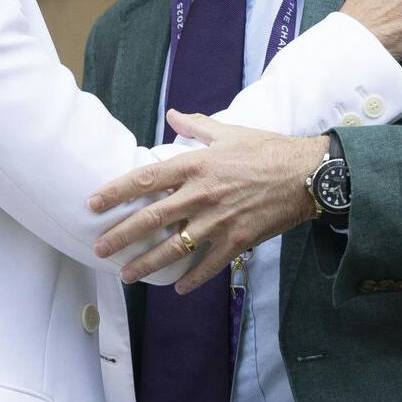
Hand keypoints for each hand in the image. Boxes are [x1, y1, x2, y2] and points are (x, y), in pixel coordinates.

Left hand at [90, 126, 326, 290]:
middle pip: (152, 218)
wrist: (309, 173)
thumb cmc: (268, 149)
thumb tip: (173, 114)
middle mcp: (202, 194)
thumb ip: (196, 126)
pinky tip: (178, 288)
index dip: (115, 192)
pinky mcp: (239, 239)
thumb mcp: (230, 131)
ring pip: (175, 247)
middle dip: (122, 236)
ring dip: (148, 264)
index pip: (145, 179)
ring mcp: (220, 220)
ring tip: (127, 275)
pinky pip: (210, 264)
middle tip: (99, 249)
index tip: (93, 203)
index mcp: (195, 165)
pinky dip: (193, 278)